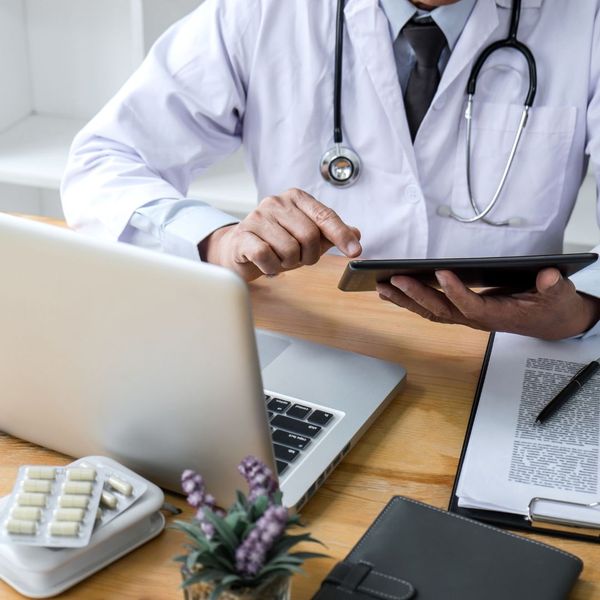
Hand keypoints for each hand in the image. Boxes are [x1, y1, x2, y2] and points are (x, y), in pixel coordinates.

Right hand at [200, 188, 361, 280]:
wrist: (240, 250)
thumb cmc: (277, 242)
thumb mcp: (306, 237)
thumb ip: (330, 234)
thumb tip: (356, 234)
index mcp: (296, 198)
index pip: (325, 216)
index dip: (341, 235)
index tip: (355, 252)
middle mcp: (276, 202)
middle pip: (309, 236)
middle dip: (309, 256)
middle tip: (299, 259)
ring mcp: (257, 217)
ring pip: (289, 249)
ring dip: (289, 263)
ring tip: (280, 259)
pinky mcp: (242, 235)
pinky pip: (266, 256)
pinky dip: (271, 267)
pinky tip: (267, 264)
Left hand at [376, 268, 599, 339]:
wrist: (551, 322)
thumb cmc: (551, 307)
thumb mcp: (559, 296)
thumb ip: (554, 287)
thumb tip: (548, 277)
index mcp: (497, 315)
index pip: (472, 304)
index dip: (456, 291)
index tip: (441, 272)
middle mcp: (476, 318)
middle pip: (440, 310)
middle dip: (415, 295)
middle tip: (392, 280)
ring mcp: (466, 317)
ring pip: (431, 312)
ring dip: (405, 300)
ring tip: (381, 287)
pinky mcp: (462, 312)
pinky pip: (432, 309)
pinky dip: (412, 301)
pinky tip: (394, 291)